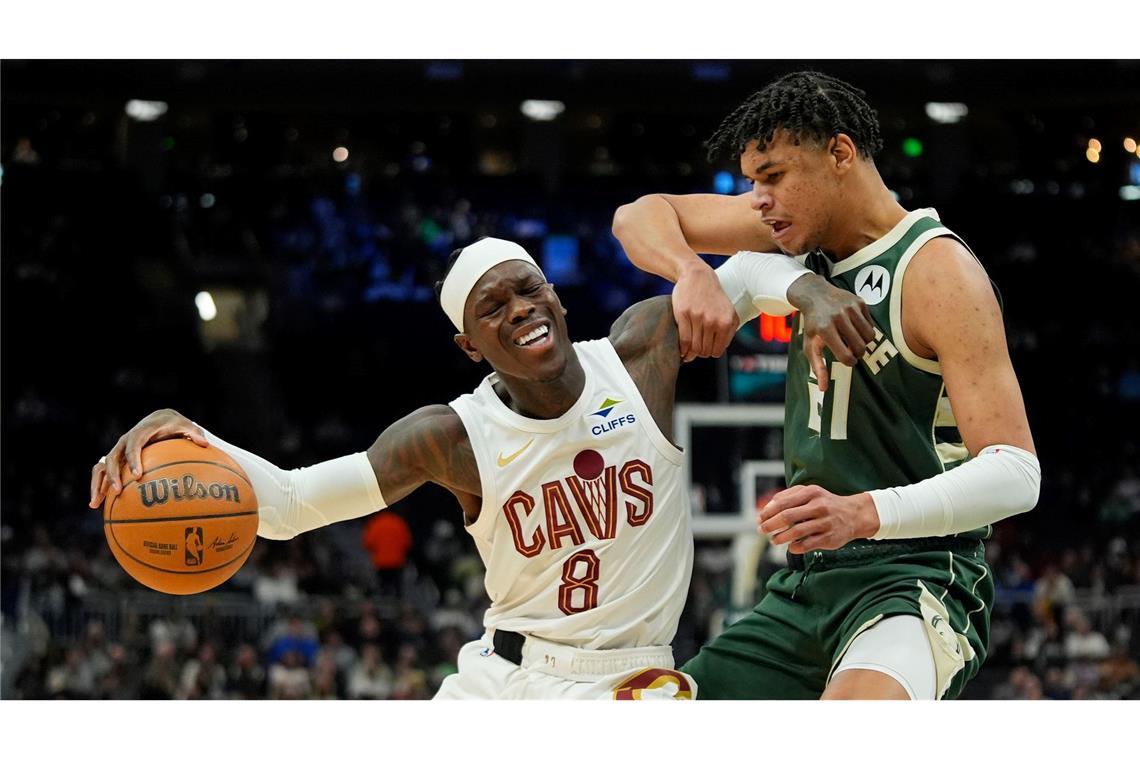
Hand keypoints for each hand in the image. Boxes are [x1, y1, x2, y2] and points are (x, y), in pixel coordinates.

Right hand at [89, 409, 207, 508]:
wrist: (159, 419)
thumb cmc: (174, 425)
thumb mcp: (186, 425)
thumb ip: (195, 433)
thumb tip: (205, 443)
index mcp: (140, 433)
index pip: (133, 445)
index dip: (133, 460)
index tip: (137, 476)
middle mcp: (125, 441)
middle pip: (113, 457)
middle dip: (113, 475)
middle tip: (117, 492)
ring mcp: (118, 451)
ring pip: (102, 466)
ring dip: (98, 484)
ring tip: (95, 503)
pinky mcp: (117, 459)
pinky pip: (103, 473)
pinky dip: (98, 486)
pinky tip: (97, 504)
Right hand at [672, 260, 738, 361]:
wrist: (697, 276)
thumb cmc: (713, 296)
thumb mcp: (729, 311)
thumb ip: (728, 331)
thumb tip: (718, 351)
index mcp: (726, 322)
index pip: (717, 351)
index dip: (711, 352)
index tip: (706, 349)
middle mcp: (713, 321)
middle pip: (705, 351)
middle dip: (700, 352)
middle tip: (696, 349)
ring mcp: (698, 318)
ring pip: (694, 347)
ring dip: (691, 353)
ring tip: (688, 352)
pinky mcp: (684, 314)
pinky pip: (683, 340)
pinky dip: (682, 349)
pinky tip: (682, 349)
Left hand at [758, 485, 879, 553]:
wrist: (854, 514)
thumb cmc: (825, 503)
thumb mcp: (810, 492)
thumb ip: (788, 496)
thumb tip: (767, 507)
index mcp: (811, 493)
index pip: (783, 502)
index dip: (768, 512)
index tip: (759, 518)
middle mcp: (819, 506)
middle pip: (787, 517)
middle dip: (770, 525)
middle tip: (761, 530)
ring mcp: (825, 523)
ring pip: (796, 532)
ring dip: (780, 538)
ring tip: (773, 540)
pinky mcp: (829, 538)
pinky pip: (807, 545)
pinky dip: (794, 547)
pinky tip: (790, 546)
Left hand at [788, 274, 875, 390]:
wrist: (815, 295)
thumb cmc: (813, 325)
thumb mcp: (810, 345)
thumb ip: (818, 367)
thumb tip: (823, 389)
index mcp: (825, 330)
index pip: (846, 356)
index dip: (849, 362)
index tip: (847, 359)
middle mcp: (838, 318)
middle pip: (861, 347)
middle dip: (858, 353)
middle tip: (852, 350)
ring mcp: (850, 308)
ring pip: (870, 336)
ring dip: (864, 342)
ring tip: (853, 339)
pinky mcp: (859, 302)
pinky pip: (871, 324)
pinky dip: (865, 329)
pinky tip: (854, 326)